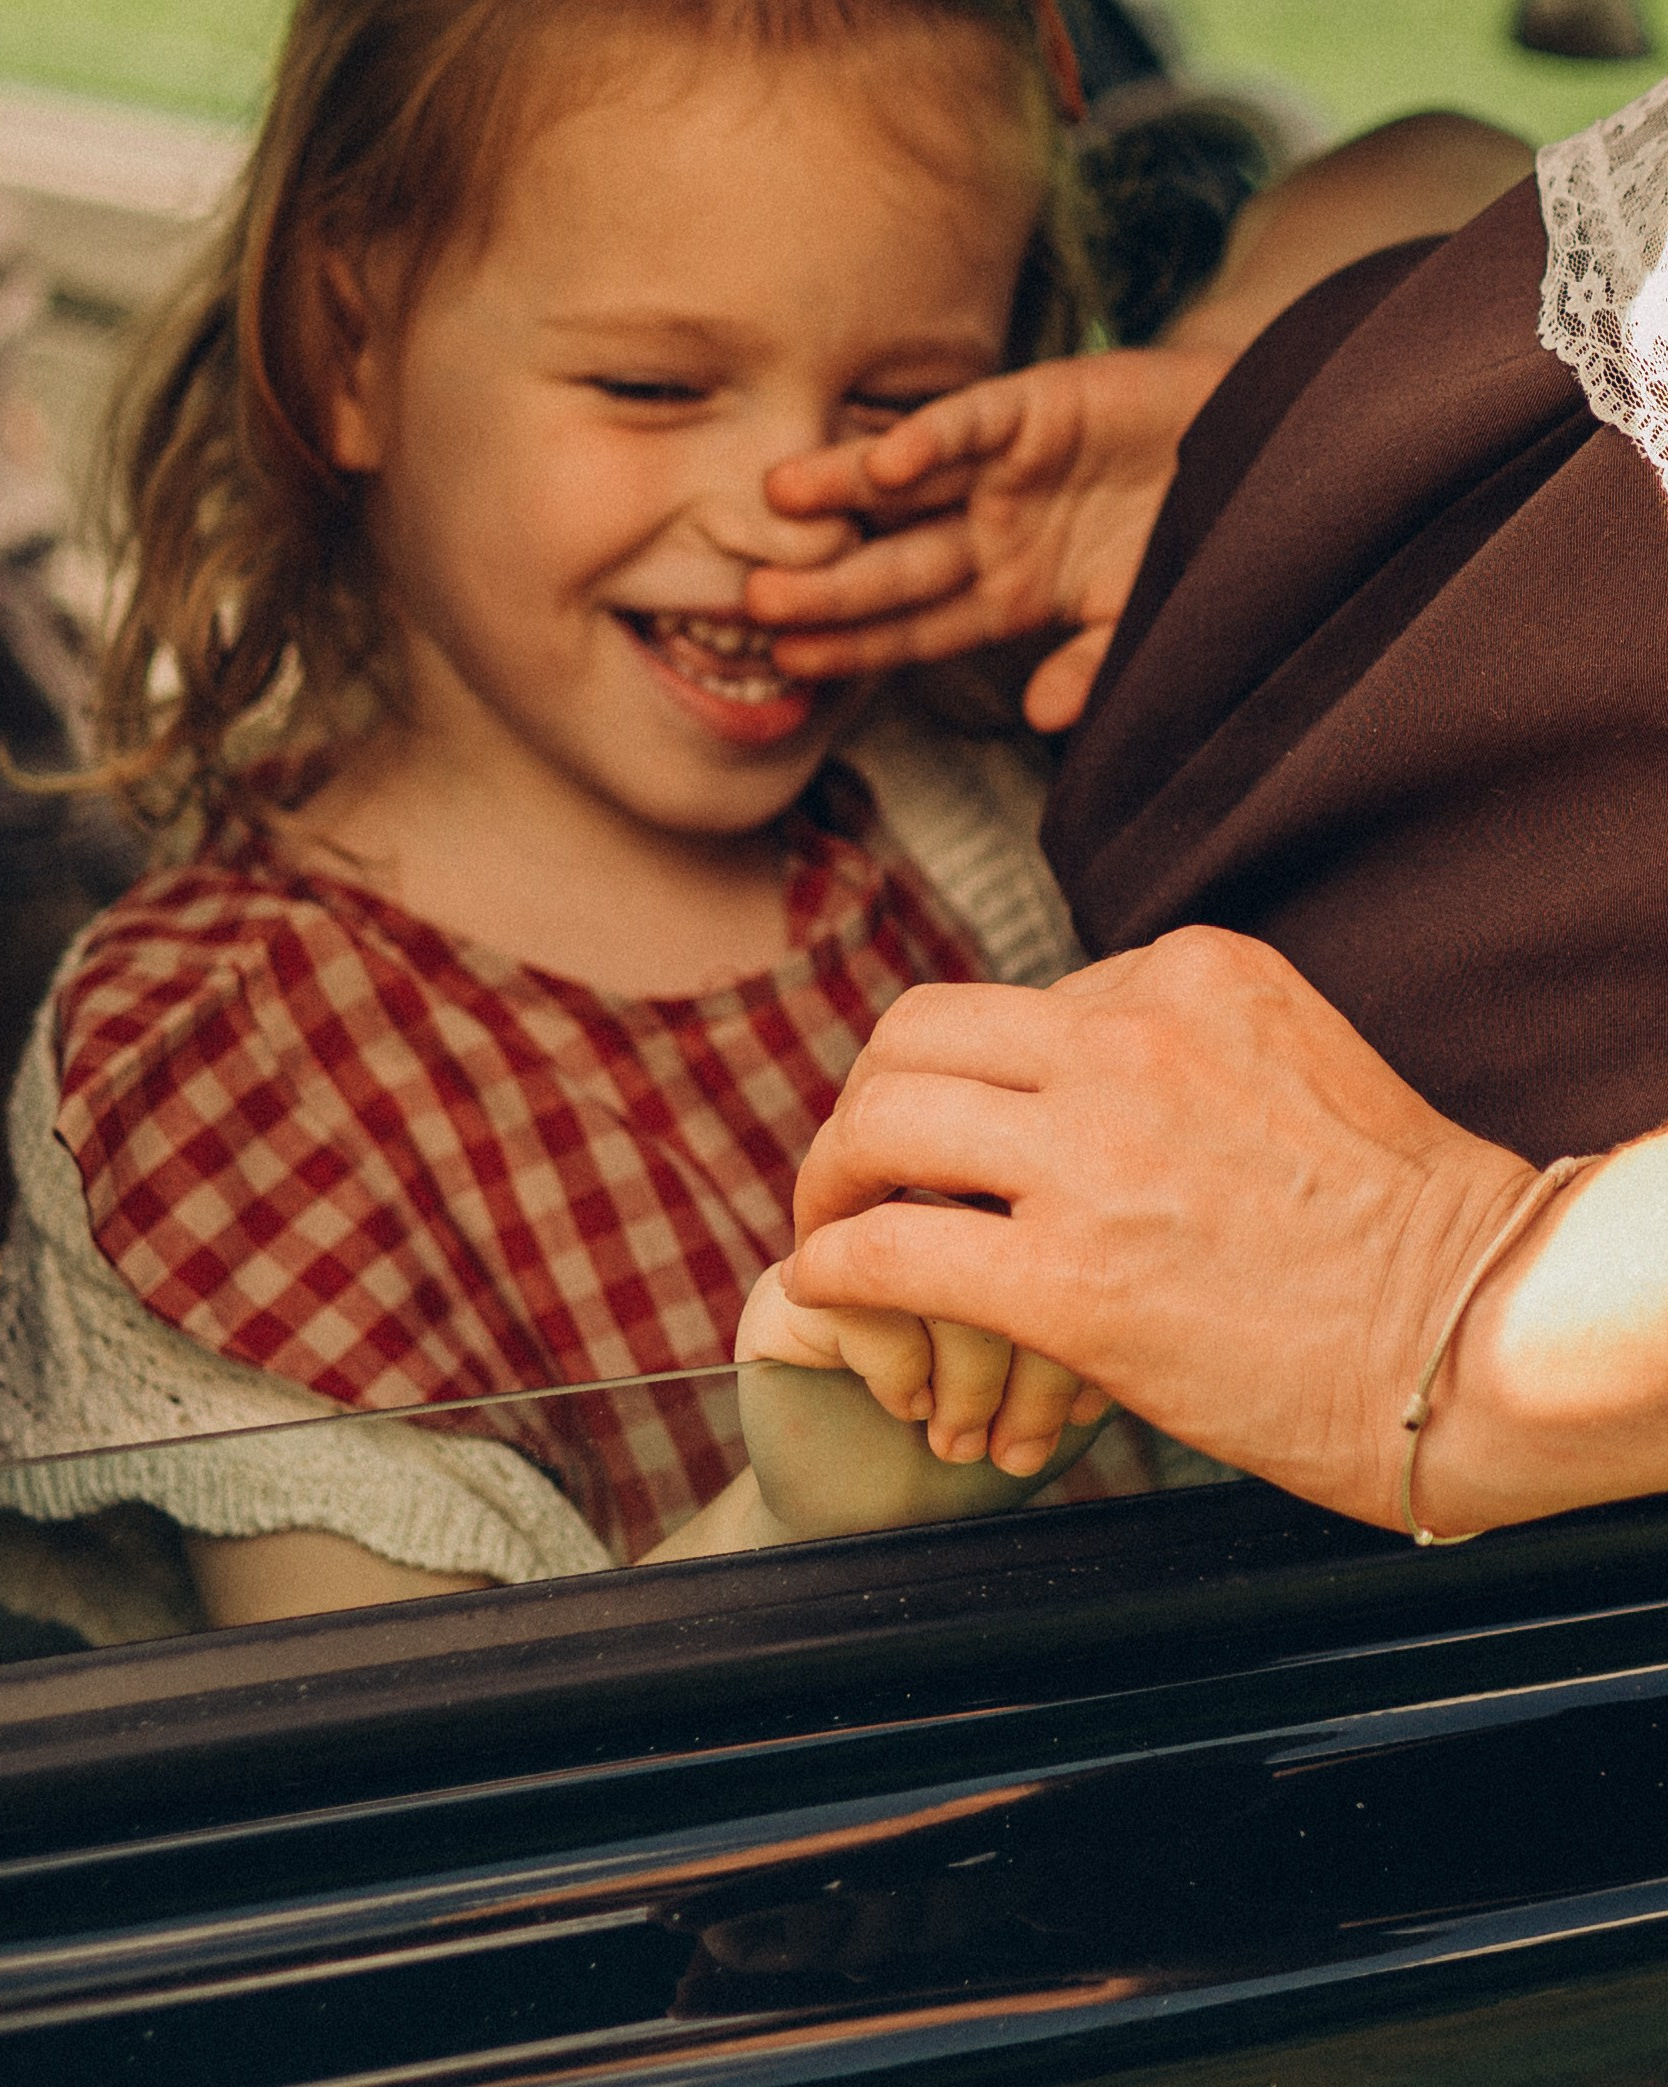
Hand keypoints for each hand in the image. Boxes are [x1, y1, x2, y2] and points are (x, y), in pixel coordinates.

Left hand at [745, 344, 1221, 730]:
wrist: (1258, 445)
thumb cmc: (1197, 539)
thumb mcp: (1144, 615)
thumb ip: (1094, 664)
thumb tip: (1047, 718)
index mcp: (1010, 591)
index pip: (914, 628)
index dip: (854, 645)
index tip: (792, 664)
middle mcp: (993, 531)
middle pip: (894, 563)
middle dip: (826, 582)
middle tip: (753, 600)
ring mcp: (1008, 468)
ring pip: (908, 483)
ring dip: (844, 489)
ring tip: (780, 499)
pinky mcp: (1037, 404)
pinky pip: (972, 421)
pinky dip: (933, 438)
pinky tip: (888, 459)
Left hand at [780, 928, 1535, 1528]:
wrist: (1480, 1336)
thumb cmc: (1401, 1226)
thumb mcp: (1286, 1059)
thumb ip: (1174, 1049)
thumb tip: (1062, 1072)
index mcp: (1185, 974)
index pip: (1014, 1004)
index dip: (970, 1082)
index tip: (961, 1144)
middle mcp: (1130, 1040)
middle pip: (914, 1034)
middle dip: (866, 1103)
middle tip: (854, 1168)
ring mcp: (1095, 1155)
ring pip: (881, 1122)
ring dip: (830, 1177)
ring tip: (830, 1226)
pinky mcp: (1069, 1280)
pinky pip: (892, 1248)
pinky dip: (834, 1265)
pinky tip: (831, 1286)